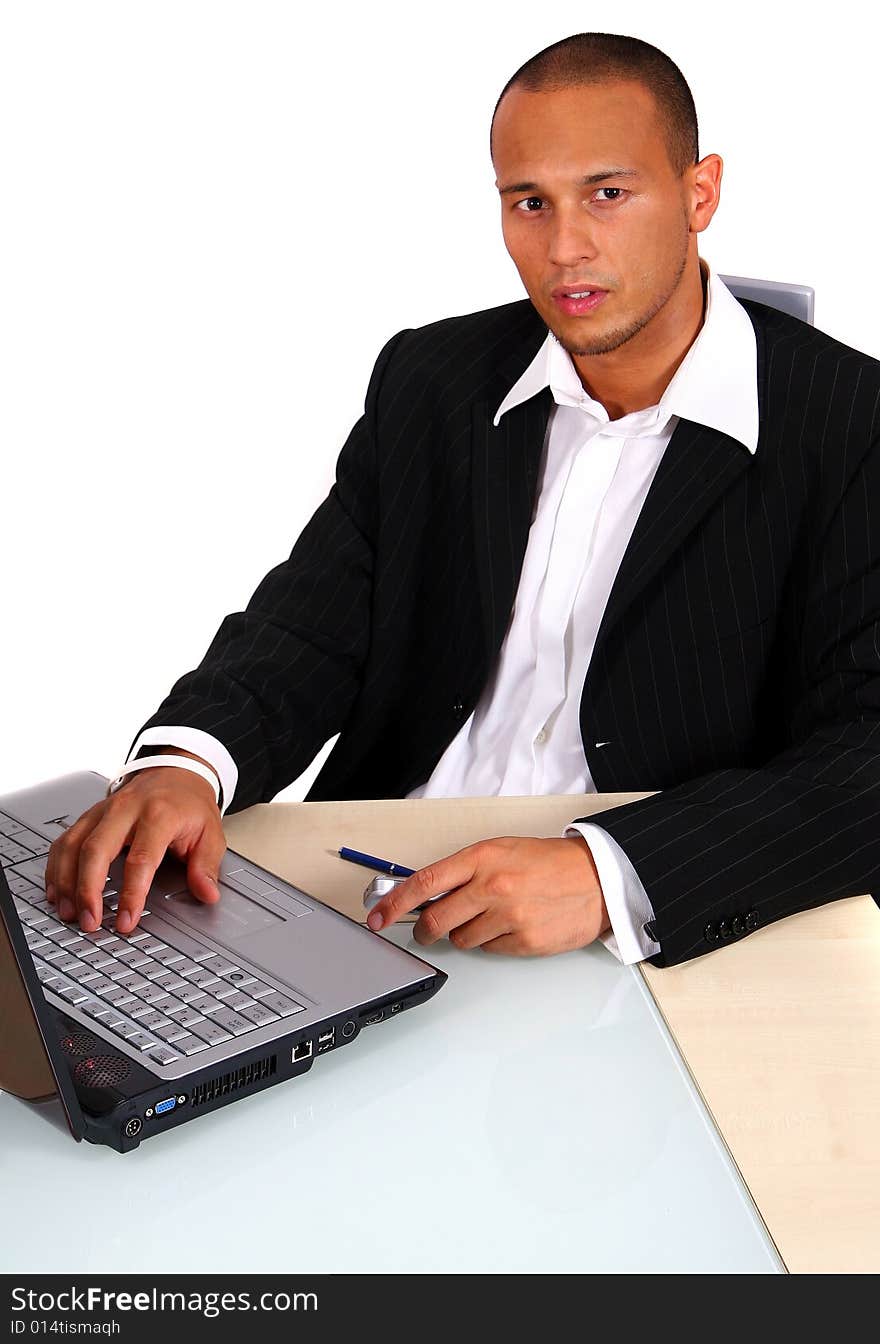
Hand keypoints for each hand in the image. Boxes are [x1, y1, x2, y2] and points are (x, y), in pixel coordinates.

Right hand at [44, 752, 225, 934]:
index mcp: (159, 814)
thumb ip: (206, 866)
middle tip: (90, 921)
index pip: (141, 858)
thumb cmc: (189, 804)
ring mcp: (103, 811)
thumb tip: (207, 894)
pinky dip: (56, 868)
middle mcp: (126, 810)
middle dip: (88, 890)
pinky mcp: (89, 816)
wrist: (176, 772)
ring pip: (73, 844)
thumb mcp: (210, 832)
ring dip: (66, 882)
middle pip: (96, 849)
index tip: (126, 920)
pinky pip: (64, 841)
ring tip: (70, 912)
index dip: (131, 893)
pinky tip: (58, 891)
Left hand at [365, 835, 610, 955]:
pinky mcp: (525, 942)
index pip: (424, 882)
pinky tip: (512, 925)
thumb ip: (463, 871)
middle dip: (425, 930)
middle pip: (436, 920)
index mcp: (482, 858)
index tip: (377, 916)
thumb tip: (426, 895)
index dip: (395, 903)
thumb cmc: (548, 863)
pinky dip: (494, 942)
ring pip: (461, 940)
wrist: (597, 878)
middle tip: (427, 929)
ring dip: (466, 933)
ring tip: (492, 916)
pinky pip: (490, 950)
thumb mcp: (501, 852)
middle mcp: (492, 886)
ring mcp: (509, 916)